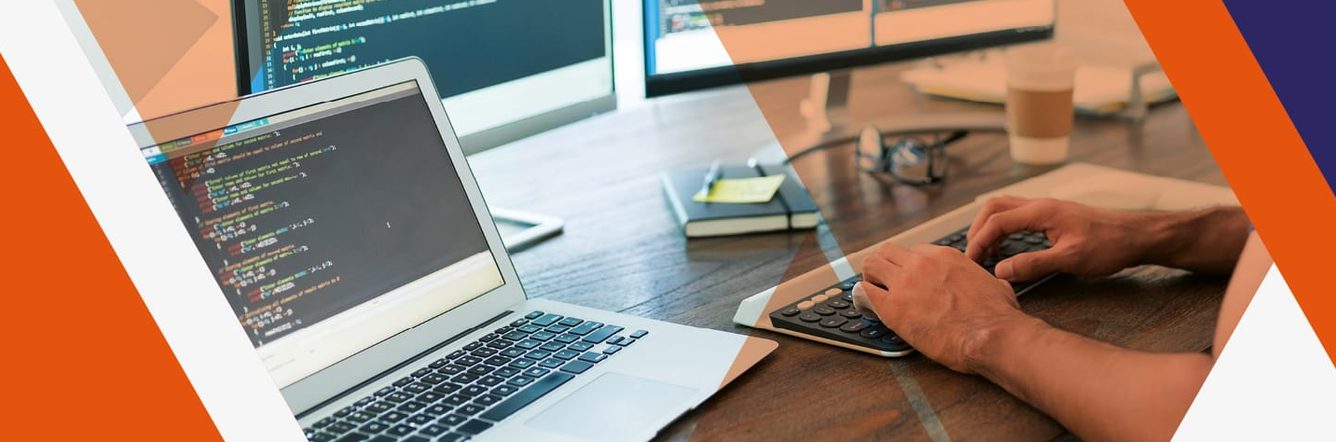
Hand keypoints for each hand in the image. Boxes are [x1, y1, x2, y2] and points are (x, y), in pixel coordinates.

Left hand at [853, 243, 1028, 372]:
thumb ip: (982, 281)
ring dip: (869, 277)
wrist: (991, 335)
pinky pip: (863, 292)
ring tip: (871, 291)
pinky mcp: (892, 307)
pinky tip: (865, 306)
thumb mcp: (994, 285)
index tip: (906, 278)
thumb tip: (990, 284)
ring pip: (871, 265)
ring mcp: (904, 283)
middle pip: (887, 252)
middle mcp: (921, 263)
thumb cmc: (997, 316)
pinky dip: (861, 298)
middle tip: (881, 281)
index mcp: (944, 256)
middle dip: (882, 266)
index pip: (914, 252)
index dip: (908, 266)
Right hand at [965, 196, 1158, 281]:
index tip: (971, 262)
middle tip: (973, 255)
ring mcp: (1046, 209)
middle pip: (994, 207)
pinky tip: (1006, 247)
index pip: (996, 221)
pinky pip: (1017, 217)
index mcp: (1041, 212)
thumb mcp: (1071, 259)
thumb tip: (1001, 270)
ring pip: (1005, 209)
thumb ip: (1034, 264)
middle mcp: (1040, 206)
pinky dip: (1004, 229)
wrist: (1137, 236)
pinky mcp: (1053, 217)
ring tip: (984, 252)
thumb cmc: (1109, 245)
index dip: (978, 241)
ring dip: (989, 228)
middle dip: (978, 230)